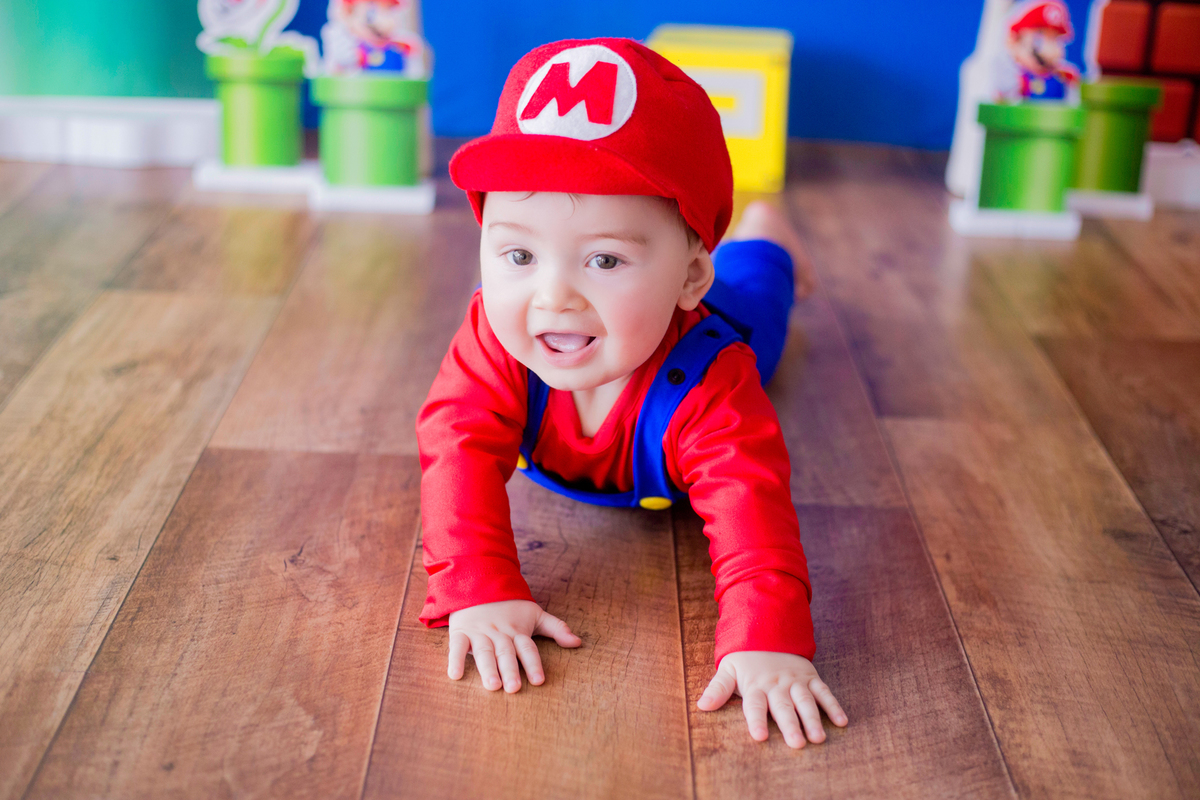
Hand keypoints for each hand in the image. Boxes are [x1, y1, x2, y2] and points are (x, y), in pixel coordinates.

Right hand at [447, 599, 581, 692]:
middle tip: (514, 688)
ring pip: (484, 651)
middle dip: (510, 669)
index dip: (534, 664)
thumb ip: (556, 628)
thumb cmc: (510, 606)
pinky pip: (456, 646)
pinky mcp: (461, 632)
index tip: (539, 681)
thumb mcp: (535, 614)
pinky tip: (455, 675)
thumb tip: (578, 642)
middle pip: (506, 652)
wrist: (479, 583)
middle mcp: (499, 633)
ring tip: (492, 685)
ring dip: (488, 668)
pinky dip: (455, 659)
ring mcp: (479, 632)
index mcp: (517, 630)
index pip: (527, 648)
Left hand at [697, 651, 846, 748]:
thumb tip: (701, 705)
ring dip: (813, 719)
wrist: (767, 631)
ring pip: (805, 701)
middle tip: (796, 745)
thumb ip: (718, 688)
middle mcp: (776, 684)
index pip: (754, 706)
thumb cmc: (745, 659)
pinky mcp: (810, 677)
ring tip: (818, 738)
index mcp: (755, 685)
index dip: (756, 721)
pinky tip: (842, 722)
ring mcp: (795, 681)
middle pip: (783, 707)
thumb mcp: (728, 669)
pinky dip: (833, 706)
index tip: (760, 737)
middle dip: (790, 726)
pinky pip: (824, 692)